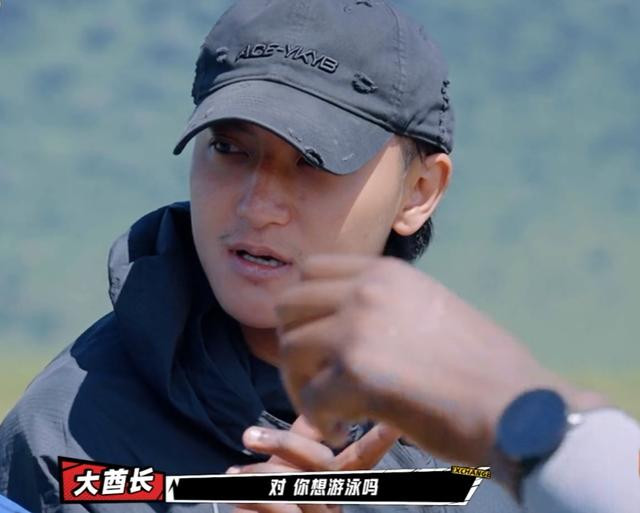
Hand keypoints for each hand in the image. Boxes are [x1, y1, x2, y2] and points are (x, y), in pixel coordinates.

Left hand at [228, 415, 398, 512]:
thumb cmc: (270, 501)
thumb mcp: (287, 468)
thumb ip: (302, 439)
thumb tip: (314, 406)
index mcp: (335, 483)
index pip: (362, 459)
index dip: (377, 441)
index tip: (394, 423)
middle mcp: (333, 502)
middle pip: (324, 465)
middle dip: (285, 444)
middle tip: (248, 435)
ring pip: (297, 485)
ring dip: (258, 474)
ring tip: (233, 473)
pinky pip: (280, 506)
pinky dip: (252, 497)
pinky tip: (234, 496)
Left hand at [275, 255, 605, 464]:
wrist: (517, 407)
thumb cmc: (484, 366)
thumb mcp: (433, 307)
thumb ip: (386, 304)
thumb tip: (346, 320)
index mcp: (386, 272)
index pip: (310, 269)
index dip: (303, 307)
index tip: (315, 338)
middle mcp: (366, 290)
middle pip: (288, 306)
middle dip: (293, 344)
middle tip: (314, 378)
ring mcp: (357, 329)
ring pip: (290, 351)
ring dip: (301, 385)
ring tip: (328, 409)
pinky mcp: (355, 374)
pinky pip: (309, 399)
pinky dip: (318, 419)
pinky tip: (342, 430)